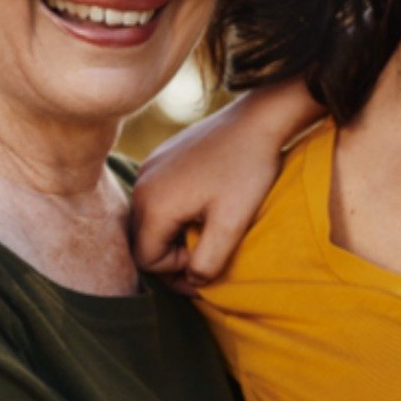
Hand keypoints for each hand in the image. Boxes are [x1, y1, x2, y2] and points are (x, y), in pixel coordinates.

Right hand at [131, 84, 317, 291]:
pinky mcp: (162, 155)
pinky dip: (176, 210)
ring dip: (175, 232)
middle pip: (144, 239)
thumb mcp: (231, 224)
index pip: (147, 259)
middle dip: (172, 254)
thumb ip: (208, 261)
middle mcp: (143, 185)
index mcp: (154, 204)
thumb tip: (192, 280)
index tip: (207, 262)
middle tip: (206, 255)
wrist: (258, 120)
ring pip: (152, 218)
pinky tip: (205, 205)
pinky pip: (159, 194)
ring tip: (208, 229)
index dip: (175, 271)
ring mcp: (150, 167)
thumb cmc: (247, 171)